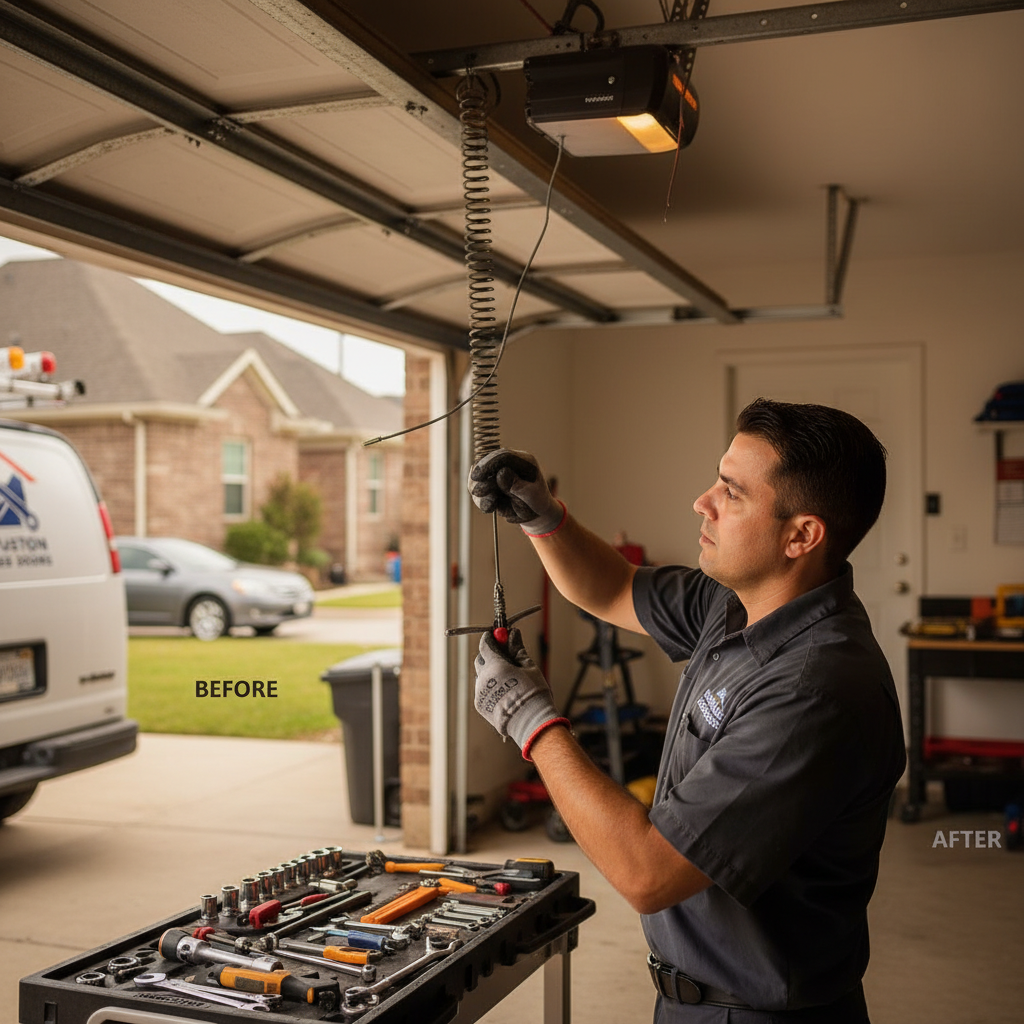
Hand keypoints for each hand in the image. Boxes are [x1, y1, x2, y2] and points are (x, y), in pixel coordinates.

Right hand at [468, 449, 564, 535]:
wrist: (536, 512)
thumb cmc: (537, 503)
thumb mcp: (531, 496)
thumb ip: (517, 486)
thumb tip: (500, 474)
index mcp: (524, 461)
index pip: (503, 456)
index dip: (488, 464)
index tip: (477, 477)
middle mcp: (510, 464)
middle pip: (486, 464)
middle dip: (480, 480)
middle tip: (478, 494)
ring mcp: (499, 472)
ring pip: (479, 478)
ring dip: (480, 493)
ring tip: (491, 506)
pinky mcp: (491, 483)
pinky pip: (478, 489)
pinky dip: (481, 500)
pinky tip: (490, 507)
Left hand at [474, 628, 568, 758]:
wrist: (531, 723)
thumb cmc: (533, 693)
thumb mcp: (528, 667)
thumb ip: (517, 650)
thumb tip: (513, 634)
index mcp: (495, 666)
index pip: (485, 645)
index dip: (491, 638)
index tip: (497, 635)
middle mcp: (483, 678)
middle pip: (480, 660)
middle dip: (490, 655)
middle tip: (505, 655)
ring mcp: (480, 693)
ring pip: (481, 676)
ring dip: (490, 672)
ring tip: (508, 678)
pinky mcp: (480, 706)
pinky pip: (482, 690)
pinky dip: (490, 686)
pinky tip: (504, 691)